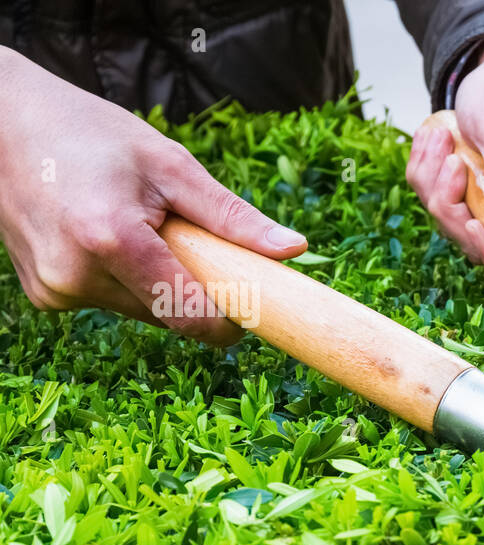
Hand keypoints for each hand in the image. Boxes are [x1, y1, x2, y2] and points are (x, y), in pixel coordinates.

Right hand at [0, 47, 306, 345]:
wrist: (1, 123)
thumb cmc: (92, 135)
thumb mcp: (169, 163)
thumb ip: (231, 216)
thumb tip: (293, 251)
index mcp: (110, 240)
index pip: (189, 313)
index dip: (231, 320)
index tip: (256, 307)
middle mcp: (76, 275)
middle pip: (169, 315)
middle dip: (195, 290)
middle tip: (189, 240)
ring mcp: (55, 290)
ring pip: (142, 311)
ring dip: (159, 283)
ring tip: (139, 227)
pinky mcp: (45, 295)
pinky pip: (111, 300)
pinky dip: (125, 279)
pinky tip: (104, 236)